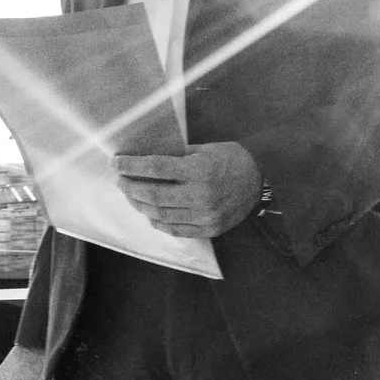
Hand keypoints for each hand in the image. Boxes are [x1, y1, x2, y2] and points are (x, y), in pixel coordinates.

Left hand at [115, 143, 260, 239]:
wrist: (262, 179)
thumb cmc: (232, 158)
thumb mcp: (204, 149)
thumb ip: (176, 156)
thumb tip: (144, 159)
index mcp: (199, 170)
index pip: (155, 169)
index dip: (131, 166)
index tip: (116, 162)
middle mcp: (200, 195)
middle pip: (152, 196)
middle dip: (130, 187)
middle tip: (120, 180)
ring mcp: (205, 216)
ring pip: (160, 215)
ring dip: (140, 205)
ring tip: (131, 195)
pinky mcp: (209, 229)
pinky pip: (175, 229)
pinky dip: (158, 222)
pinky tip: (149, 214)